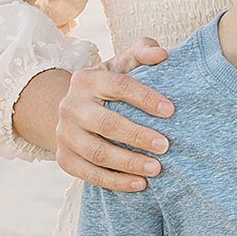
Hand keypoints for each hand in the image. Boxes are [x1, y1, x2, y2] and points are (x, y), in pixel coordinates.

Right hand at [53, 42, 175, 191]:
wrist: (71, 110)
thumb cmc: (108, 85)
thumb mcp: (121, 64)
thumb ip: (142, 51)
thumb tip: (162, 55)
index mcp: (87, 79)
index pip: (118, 86)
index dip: (145, 98)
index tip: (171, 111)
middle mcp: (71, 105)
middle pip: (106, 124)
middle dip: (138, 136)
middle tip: (166, 146)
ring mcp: (65, 134)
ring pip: (97, 152)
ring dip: (128, 163)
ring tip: (156, 168)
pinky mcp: (64, 158)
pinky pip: (89, 174)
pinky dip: (116, 182)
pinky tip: (140, 184)